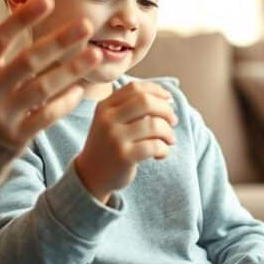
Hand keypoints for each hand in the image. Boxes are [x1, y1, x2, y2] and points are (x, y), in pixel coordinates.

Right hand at [0, 0, 101, 148]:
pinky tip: (80, 89)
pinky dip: (63, 104)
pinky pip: (45, 117)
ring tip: (96, 54)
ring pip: (42, 89)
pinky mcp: (16, 138)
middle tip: (86, 24)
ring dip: (71, 71)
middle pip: (28, 62)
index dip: (22, 18)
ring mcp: (3, 117)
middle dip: (59, 42)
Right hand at [75, 81, 178, 203]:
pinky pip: (154, 146)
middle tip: (173, 121)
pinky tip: (160, 154)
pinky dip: (164, 149)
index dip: (156, 90)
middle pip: (146, 102)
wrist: (90, 176)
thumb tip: (165, 98)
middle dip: (166, 110)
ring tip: (169, 140)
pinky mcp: (124, 156)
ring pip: (153, 124)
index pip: (135, 88)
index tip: (168, 99)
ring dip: (168, 132)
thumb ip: (131, 107)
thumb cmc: (109, 145)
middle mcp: (108, 119)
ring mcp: (115, 138)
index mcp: (105, 106)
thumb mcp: (111, 121)